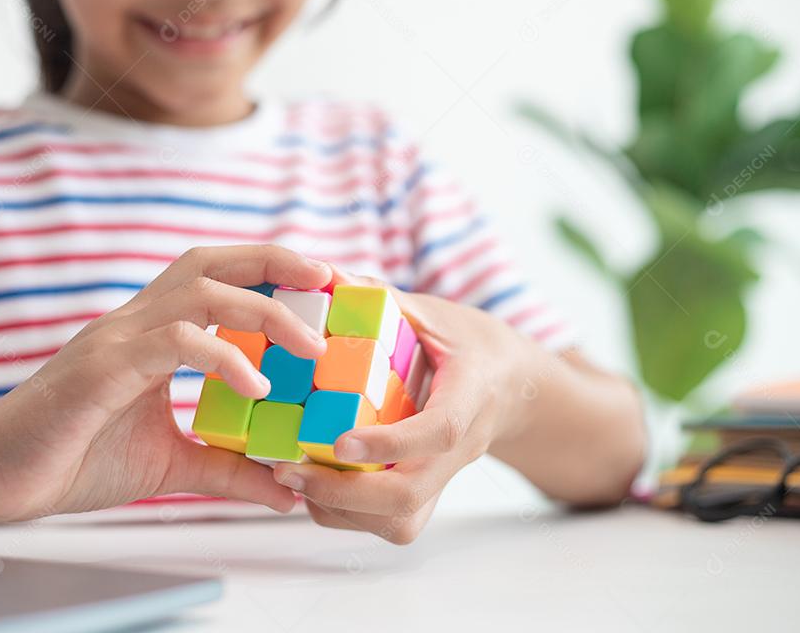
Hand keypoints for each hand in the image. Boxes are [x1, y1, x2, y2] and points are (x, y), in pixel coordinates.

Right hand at [0, 245, 331, 523]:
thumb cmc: (71, 458)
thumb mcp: (168, 465)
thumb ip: (225, 468)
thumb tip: (285, 489)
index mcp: (151, 334)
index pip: (218, 280)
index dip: (270, 274)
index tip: (323, 289)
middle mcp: (136, 323)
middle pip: (212, 262)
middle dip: (275, 261)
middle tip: (331, 277)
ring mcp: (116, 339)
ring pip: (199, 293)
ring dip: (264, 311)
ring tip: (311, 346)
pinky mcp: (100, 368)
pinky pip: (172, 343)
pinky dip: (221, 358)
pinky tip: (255, 389)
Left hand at [273, 265, 533, 543]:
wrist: (513, 386)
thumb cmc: (468, 343)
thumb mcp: (433, 312)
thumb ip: (382, 299)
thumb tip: (323, 275)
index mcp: (470, 395)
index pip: (438, 431)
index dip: (390, 443)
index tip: (340, 444)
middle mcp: (461, 448)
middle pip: (410, 498)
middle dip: (343, 494)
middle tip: (286, 470)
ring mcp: (445, 478)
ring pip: (398, 522)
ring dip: (337, 508)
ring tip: (289, 475)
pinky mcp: (428, 494)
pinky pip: (390, 523)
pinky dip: (345, 513)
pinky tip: (312, 482)